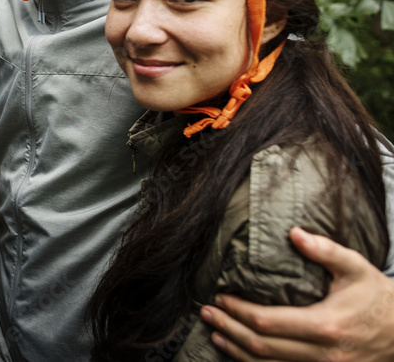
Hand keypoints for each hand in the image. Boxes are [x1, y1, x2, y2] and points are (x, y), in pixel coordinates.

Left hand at [200, 227, 393, 361]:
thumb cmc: (377, 297)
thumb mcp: (356, 268)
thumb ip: (325, 250)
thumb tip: (294, 232)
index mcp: (325, 325)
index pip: (267, 322)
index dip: (239, 311)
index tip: (221, 297)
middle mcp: (322, 354)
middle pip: (261, 346)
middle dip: (229, 328)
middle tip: (206, 312)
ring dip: (236, 350)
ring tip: (215, 332)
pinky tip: (238, 351)